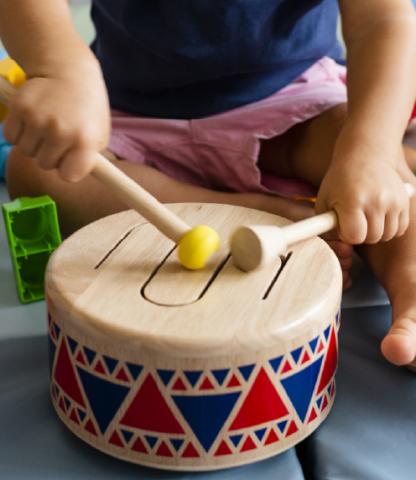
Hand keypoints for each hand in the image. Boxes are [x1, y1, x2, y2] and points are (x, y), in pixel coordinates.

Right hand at [3, 62, 109, 181]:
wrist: (70, 72)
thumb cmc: (87, 109)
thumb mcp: (99, 134)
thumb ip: (88, 159)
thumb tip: (72, 176)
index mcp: (85, 141)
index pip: (69, 176)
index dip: (67, 170)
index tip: (68, 162)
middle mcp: (61, 131)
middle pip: (45, 164)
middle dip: (50, 155)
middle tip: (58, 138)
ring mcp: (38, 120)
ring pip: (26, 152)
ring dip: (34, 144)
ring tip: (47, 127)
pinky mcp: (19, 108)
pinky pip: (11, 136)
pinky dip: (18, 133)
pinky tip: (31, 121)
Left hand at [316, 145, 409, 243]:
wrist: (365, 155)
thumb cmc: (339, 181)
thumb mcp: (324, 201)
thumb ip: (325, 227)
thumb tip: (338, 248)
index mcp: (353, 201)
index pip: (354, 236)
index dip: (347, 235)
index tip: (344, 225)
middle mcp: (376, 200)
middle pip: (372, 238)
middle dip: (361, 234)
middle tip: (354, 221)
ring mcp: (393, 200)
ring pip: (387, 235)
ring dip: (376, 232)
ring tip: (365, 218)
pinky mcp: (404, 200)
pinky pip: (400, 228)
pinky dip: (390, 228)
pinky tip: (378, 217)